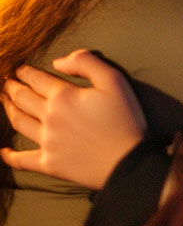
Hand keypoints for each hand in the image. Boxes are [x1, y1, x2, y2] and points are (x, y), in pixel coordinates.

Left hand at [1, 50, 146, 189]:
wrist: (128, 162)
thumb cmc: (125, 119)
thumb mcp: (113, 80)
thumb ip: (86, 63)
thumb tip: (58, 62)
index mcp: (64, 96)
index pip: (37, 79)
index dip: (26, 72)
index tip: (19, 69)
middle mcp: (49, 117)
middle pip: (23, 98)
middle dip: (13, 88)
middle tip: (7, 82)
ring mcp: (47, 142)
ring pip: (19, 123)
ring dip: (9, 110)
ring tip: (5, 102)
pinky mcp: (49, 163)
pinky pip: (22, 160)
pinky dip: (10, 156)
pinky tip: (3, 151)